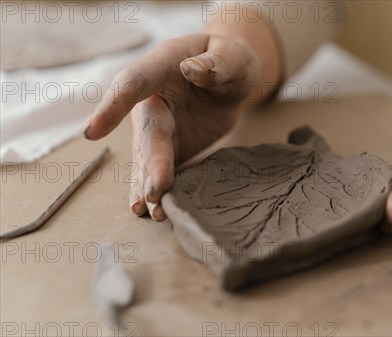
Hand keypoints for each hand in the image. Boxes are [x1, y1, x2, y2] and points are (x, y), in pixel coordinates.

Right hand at [85, 34, 267, 220]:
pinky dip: (154, 189)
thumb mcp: (232, 57)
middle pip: (146, 131)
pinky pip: (158, 168)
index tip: (94, 132)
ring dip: (147, 183)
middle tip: (153, 191)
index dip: (113, 106)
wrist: (232, 78)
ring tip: (148, 210)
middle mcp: (151, 99)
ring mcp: (158, 125)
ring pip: (147, 156)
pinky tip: (150, 211)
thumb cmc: (230, 60)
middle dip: (149, 162)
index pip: (132, 83)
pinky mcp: (170, 146)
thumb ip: (217, 63)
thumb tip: (193, 70)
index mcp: (160, 67)